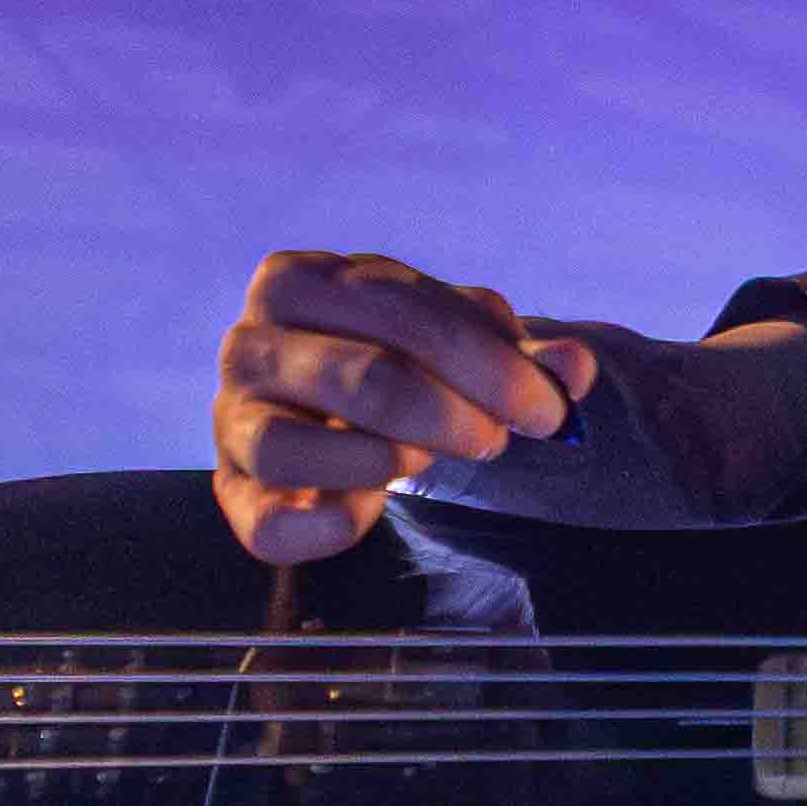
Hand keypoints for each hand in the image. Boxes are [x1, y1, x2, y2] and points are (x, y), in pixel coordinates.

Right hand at [209, 252, 603, 562]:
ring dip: (389, 461)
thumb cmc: (398, 365)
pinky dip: (325, 525)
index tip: (545, 408)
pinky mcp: (235, 489)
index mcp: (302, 281)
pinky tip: (370, 512)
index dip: (487, 362)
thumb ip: (517, 355)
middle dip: (452, 416)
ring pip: (297, 447)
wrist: (332, 415)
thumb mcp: (456, 346)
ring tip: (427, 459)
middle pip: (364, 379)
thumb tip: (574, 367)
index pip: (399, 311)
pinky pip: (269, 521)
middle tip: (496, 441)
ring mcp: (233, 417)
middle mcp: (250, 341)